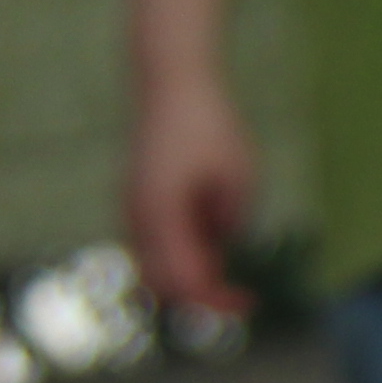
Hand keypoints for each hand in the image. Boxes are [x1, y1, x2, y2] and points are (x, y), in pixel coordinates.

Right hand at [125, 72, 259, 316]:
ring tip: (227, 252)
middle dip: (201, 295)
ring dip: (191, 273)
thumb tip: (222, 249)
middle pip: (163, 283)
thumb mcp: (239, 178)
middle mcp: (137, 216)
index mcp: (161, 213)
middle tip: (240, 293)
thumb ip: (231, 221)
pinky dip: (181, 254)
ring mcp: (131, 208)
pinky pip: (154, 244)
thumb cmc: (209, 124)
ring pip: (155, 265)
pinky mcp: (136, 201)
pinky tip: (211, 234)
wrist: (170, 83)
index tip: (249, 299)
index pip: (185, 280)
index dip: (216, 300)